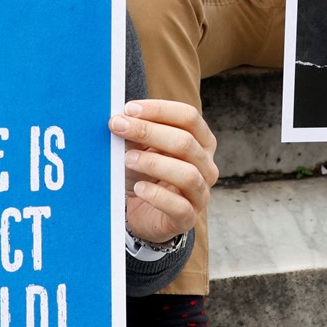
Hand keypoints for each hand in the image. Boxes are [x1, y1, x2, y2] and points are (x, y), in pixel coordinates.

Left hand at [111, 99, 216, 244]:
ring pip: (187, 174)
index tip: (129, 109)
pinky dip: (157, 196)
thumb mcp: (140, 149)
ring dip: (154, 163)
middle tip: (119, 127)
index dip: (159, 109)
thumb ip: (136, 133)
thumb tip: (120, 118)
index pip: (189, 117)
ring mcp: (201, 193)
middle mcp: (207, 166)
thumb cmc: (146, 175)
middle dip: (149, 132)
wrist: (144, 213)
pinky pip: (179, 206)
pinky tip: (139, 188)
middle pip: (185, 142)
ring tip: (128, 159)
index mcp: (201, 142)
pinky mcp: (188, 218)